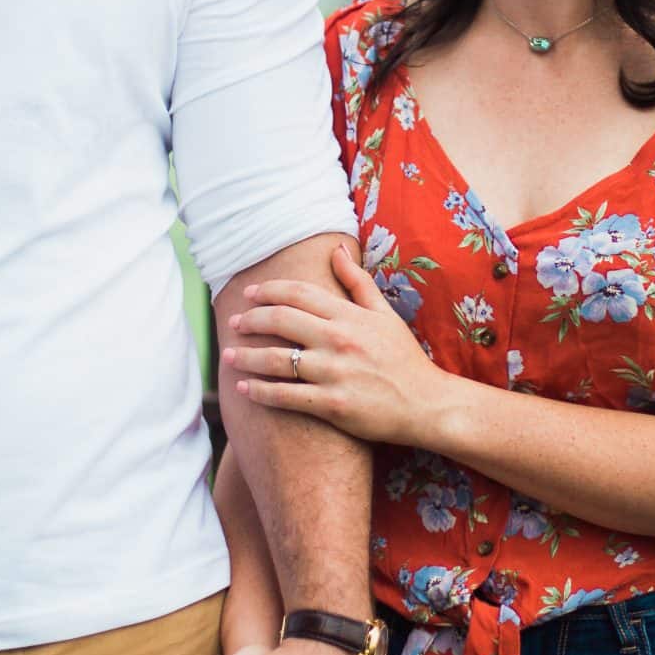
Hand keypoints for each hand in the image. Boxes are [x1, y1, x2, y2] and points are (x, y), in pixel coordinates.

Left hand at [224, 241, 456, 445]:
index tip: (250, 294)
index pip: (299, 293)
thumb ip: (357, 282)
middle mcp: (339, 340)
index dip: (269, 291)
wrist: (426, 404)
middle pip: (281, 320)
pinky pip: (286, 396)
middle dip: (251, 319)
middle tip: (234, 322)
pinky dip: (260, 392)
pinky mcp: (332, 404)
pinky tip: (244, 388)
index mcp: (350, 315)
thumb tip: (337, 249)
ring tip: (228, 354)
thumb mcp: (385, 314)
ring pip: (277, 360)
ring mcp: (334, 373)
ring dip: (246, 356)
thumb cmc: (404, 358)